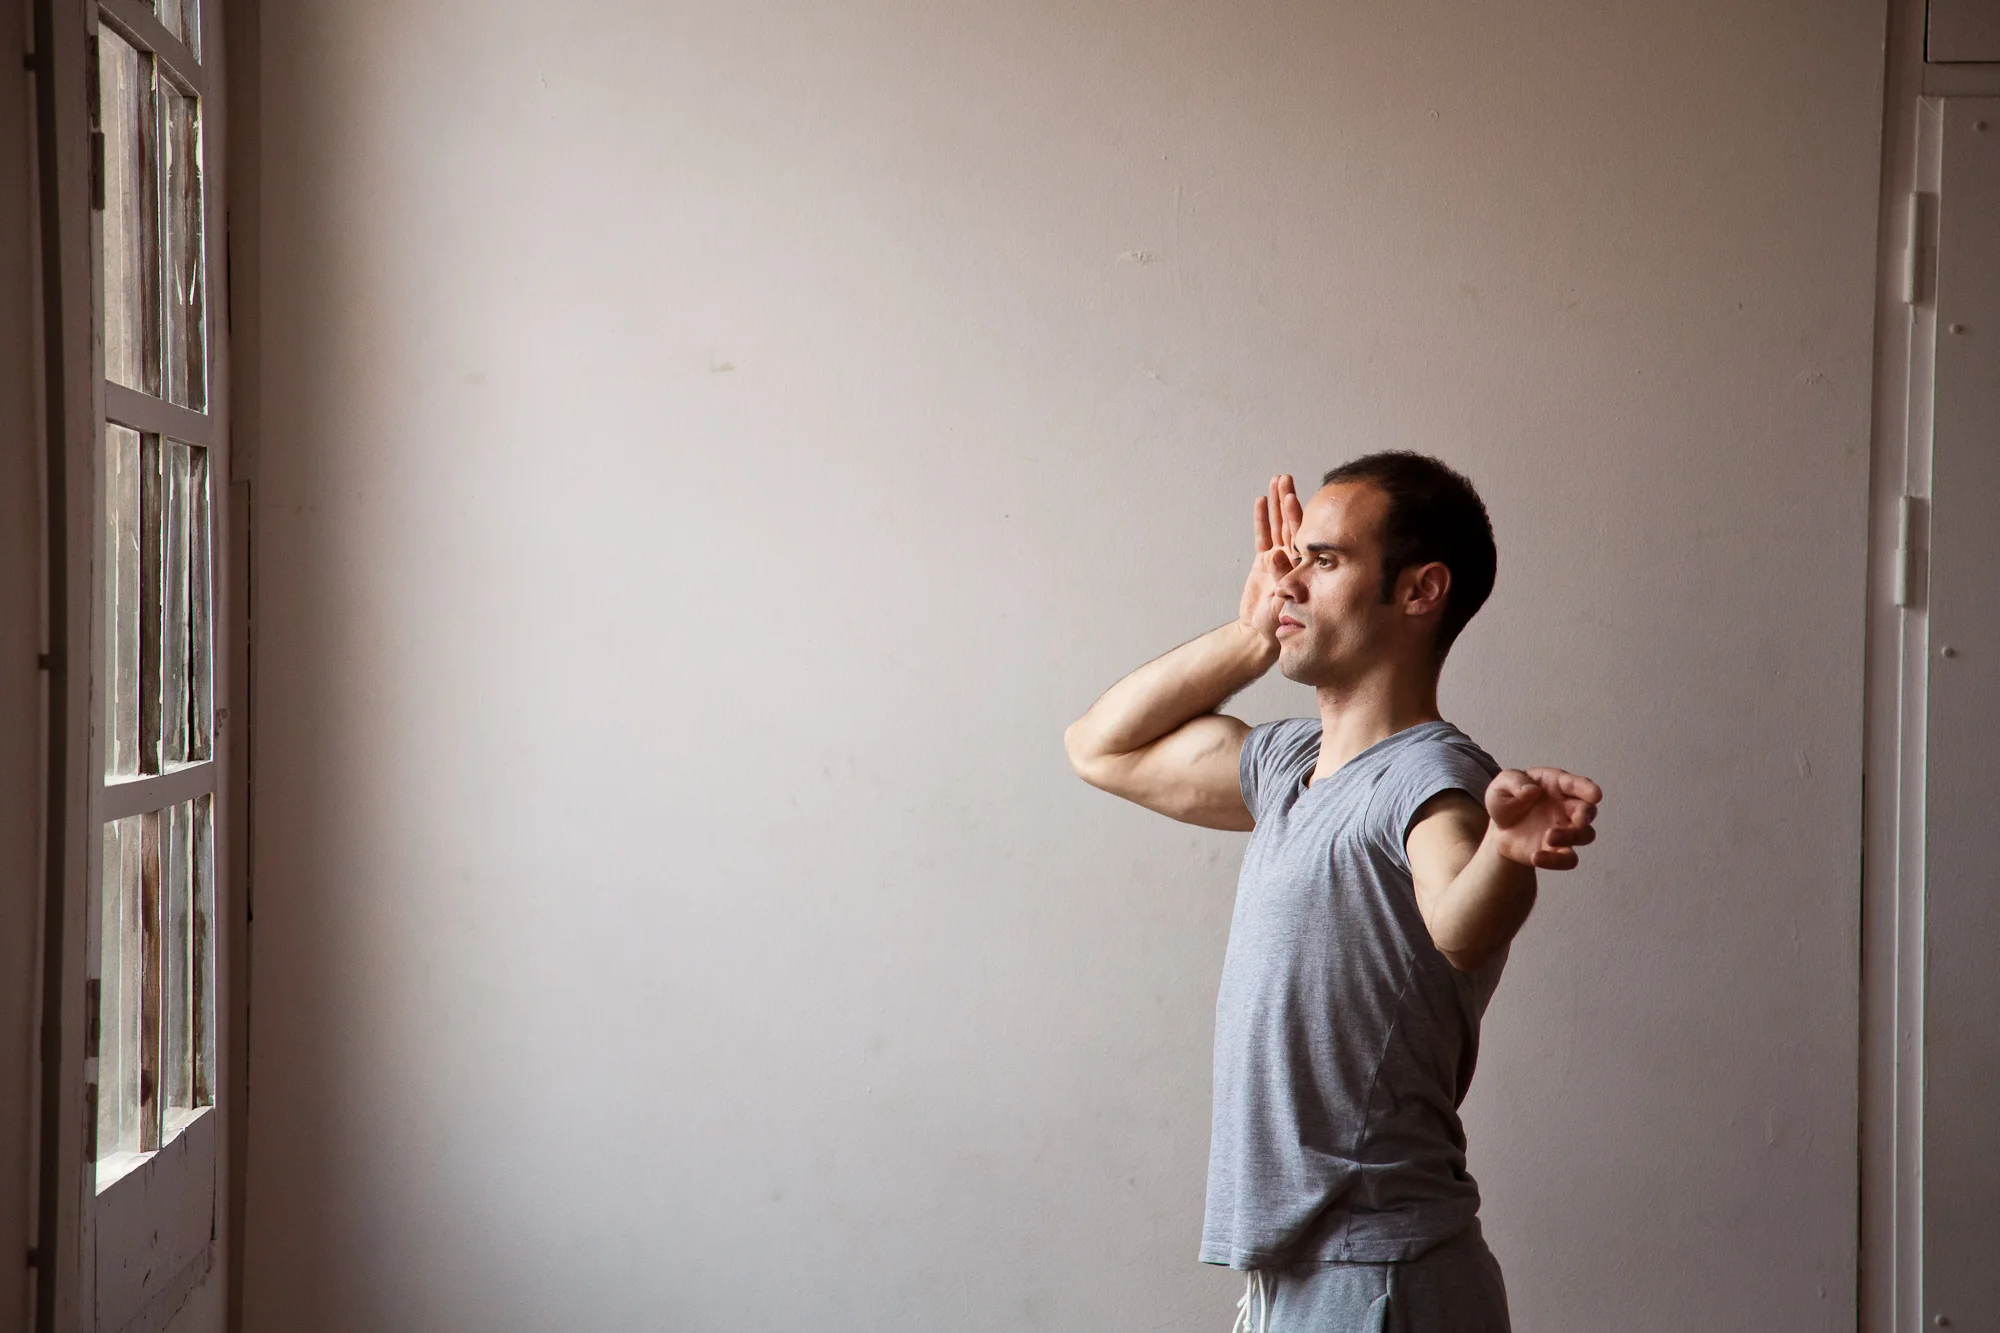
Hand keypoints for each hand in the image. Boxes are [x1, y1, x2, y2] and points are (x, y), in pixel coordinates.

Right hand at [1239, 475, 1302, 640]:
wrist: (1260, 633)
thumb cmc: (1277, 623)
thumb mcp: (1283, 602)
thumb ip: (1281, 578)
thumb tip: (1275, 553)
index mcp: (1300, 566)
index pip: (1300, 536)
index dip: (1297, 516)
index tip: (1294, 498)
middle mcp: (1291, 558)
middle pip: (1290, 524)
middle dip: (1287, 501)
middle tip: (1285, 479)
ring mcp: (1276, 558)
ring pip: (1277, 525)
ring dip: (1276, 504)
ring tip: (1276, 481)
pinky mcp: (1262, 562)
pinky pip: (1262, 536)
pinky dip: (1262, 519)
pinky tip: (1262, 502)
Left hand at [1484, 768, 1602, 869]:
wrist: (1500, 829)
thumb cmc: (1506, 799)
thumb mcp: (1502, 784)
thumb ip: (1514, 782)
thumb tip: (1531, 790)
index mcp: (1557, 785)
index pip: (1576, 784)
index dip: (1587, 788)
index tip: (1595, 795)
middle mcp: (1567, 807)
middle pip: (1587, 811)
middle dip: (1586, 815)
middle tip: (1578, 820)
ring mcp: (1566, 830)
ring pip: (1585, 835)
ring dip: (1572, 836)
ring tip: (1549, 837)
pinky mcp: (1559, 851)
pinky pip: (1568, 859)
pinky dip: (1557, 861)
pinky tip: (1536, 857)